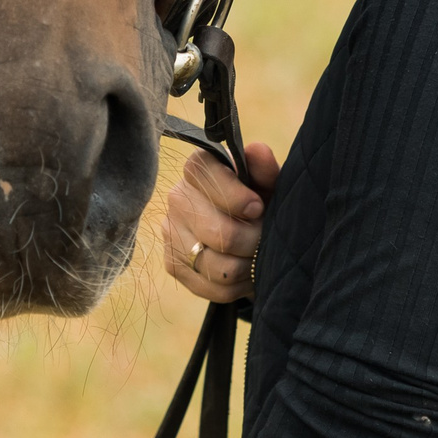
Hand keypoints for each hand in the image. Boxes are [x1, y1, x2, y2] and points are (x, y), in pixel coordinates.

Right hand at [162, 140, 280, 303]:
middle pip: (218, 232)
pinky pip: (211, 286)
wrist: (245, 232)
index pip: (205, 177)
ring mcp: (170, 232)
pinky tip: (245, 272)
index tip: (258, 208)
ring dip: (247, 266)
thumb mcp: (266, 184)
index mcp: (198, 169)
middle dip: (252, 240)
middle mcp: (177, 197)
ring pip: (216, 265)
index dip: (236, 197)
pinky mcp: (172, 264)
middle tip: (265, 238)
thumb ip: (265, 169)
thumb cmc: (257, 201)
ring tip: (258, 257)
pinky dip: (236, 285)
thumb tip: (257, 151)